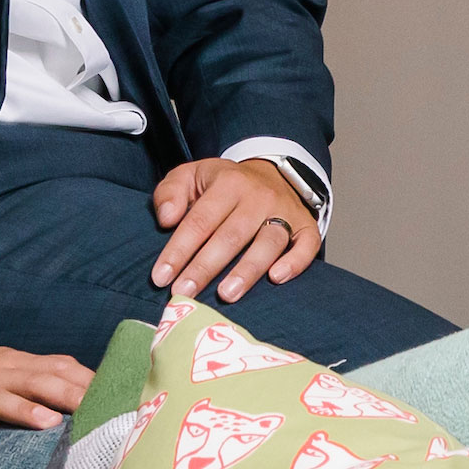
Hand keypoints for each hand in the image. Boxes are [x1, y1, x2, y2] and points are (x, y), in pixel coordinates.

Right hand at [0, 347, 91, 454]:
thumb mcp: (6, 380)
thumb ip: (42, 385)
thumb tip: (93, 398)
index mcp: (12, 363)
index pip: (57, 367)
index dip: (88, 381)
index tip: (119, 398)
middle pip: (33, 379)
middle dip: (67, 393)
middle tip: (98, 409)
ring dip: (22, 409)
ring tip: (49, 424)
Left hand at [151, 157, 319, 304]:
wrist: (271, 174)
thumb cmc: (223, 185)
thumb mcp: (191, 176)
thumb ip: (170, 193)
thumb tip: (166, 219)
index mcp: (228, 183)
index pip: (200, 220)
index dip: (179, 250)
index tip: (161, 277)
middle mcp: (259, 197)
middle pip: (231, 236)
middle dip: (205, 267)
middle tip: (185, 293)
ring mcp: (285, 212)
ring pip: (268, 243)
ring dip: (247, 270)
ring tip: (227, 294)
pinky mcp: (306, 226)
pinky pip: (306, 245)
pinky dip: (294, 262)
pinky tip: (276, 278)